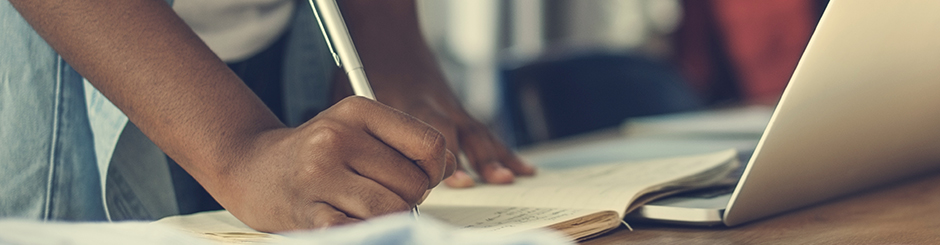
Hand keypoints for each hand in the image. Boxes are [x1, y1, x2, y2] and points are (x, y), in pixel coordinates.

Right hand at [209, 97, 455, 231]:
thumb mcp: (358, 128)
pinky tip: (349, 219)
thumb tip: (450, 165)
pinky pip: (359, 230)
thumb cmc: (316, 151)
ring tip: (366, 207)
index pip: (429, 145)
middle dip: (408, 197)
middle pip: (414, 184)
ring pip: (393, 210)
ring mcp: (319, 176)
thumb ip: (405, 142)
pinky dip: (364, 230)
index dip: (435, 168)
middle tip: (381, 193)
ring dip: (388, 218)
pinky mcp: (308, 212)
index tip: (419, 175)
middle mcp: (337, 138)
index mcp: (357, 111)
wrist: (252, 167)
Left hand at [333, 0, 535, 187]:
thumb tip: (359, 180)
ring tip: (505, 179)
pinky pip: (484, 132)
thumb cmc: (365, 73)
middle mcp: (428, 106)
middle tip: (470, 183)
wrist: (387, 37)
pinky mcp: (458, 110)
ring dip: (489, 156)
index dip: (429, 157)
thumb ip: (358, 137)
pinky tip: (522, 170)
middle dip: (459, 159)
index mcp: (398, 104)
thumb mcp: (349, 100)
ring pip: (473, 132)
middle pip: (448, 132)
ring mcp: (447, 107)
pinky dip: (503, 152)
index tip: (441, 178)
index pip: (416, 133)